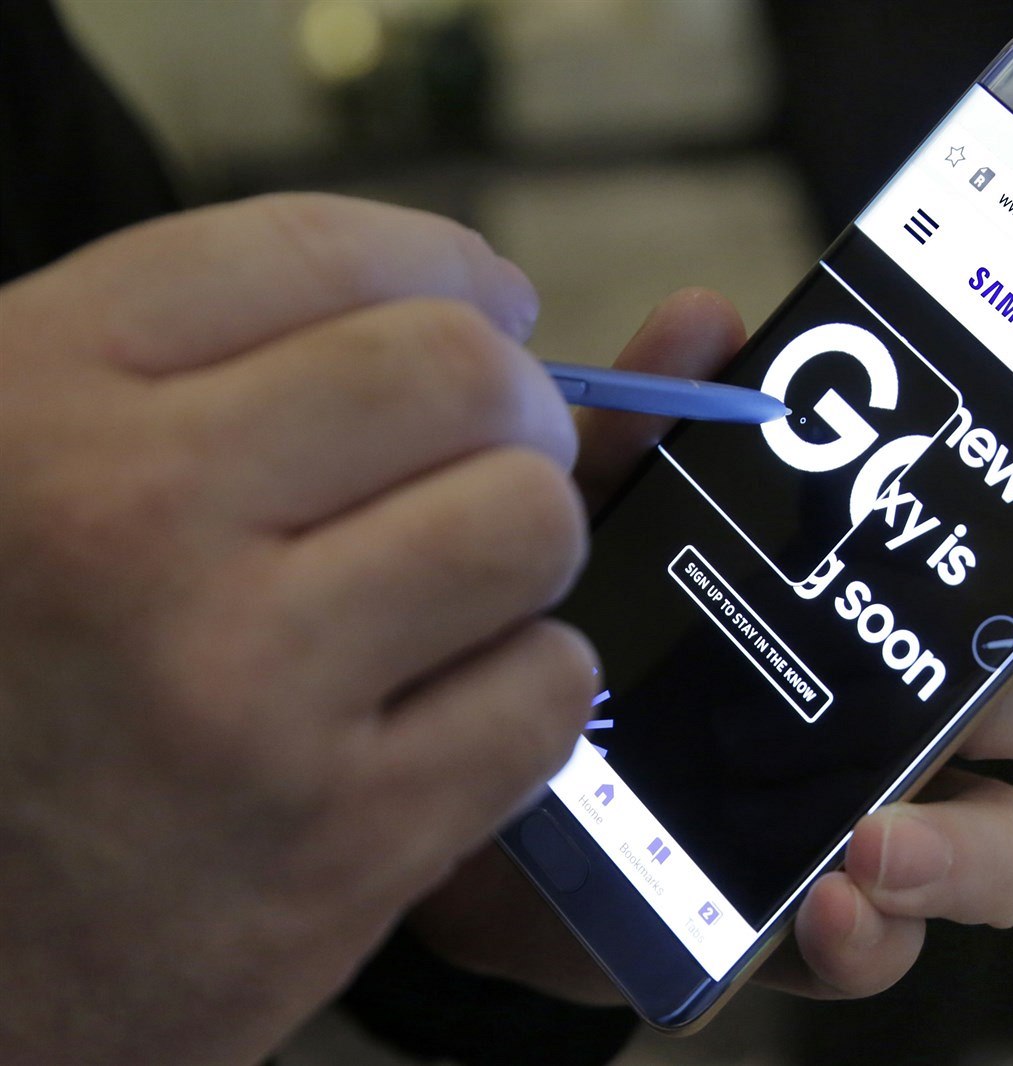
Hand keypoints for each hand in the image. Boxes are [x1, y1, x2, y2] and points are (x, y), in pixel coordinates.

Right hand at [0, 195, 595, 1064]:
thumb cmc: (4, 675)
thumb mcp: (15, 462)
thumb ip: (197, 359)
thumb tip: (474, 290)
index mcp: (34, 395)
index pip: (321, 255)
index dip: (445, 268)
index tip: (488, 304)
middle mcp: (131, 520)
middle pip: (461, 375)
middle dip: (510, 410)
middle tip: (485, 454)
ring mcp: (243, 688)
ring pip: (530, 522)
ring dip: (522, 550)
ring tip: (454, 590)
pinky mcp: (338, 841)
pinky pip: (546, 691)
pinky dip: (522, 689)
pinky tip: (441, 710)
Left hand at [411, 288, 1012, 1002]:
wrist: (480, 787)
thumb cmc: (576, 630)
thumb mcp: (598, 514)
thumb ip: (652, 427)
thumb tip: (709, 320)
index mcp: (878, 602)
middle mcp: (901, 713)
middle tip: (1000, 671)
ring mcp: (866, 822)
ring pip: (1002, 843)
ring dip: (964, 842)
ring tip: (873, 837)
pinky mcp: (799, 922)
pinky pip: (886, 953)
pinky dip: (875, 937)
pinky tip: (828, 904)